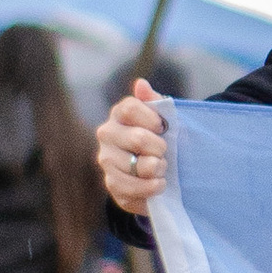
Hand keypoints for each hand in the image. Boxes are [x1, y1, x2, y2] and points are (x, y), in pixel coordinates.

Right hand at [99, 84, 167, 207]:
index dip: (152, 119)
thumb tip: (141, 83)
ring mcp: (107, 161)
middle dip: (159, 148)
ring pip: (138, 166)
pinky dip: (152, 188)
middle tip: (164, 153)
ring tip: (162, 169)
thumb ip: (154, 101)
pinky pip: (133, 189)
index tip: (162, 127)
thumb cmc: (161, 138)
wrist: (159, 170)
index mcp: (119, 115)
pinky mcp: (112, 185)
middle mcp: (107, 135)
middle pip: (138, 139)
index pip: (130, 109)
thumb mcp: (164, 117)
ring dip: (158, 170)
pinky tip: (158, 184)